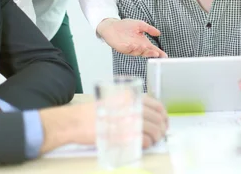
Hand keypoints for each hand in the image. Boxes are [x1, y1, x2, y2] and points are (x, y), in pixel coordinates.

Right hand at [38, 96, 167, 154]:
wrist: (77, 121)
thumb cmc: (93, 113)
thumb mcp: (115, 101)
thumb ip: (130, 105)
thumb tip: (147, 115)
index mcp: (131, 96)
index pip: (157, 105)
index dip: (164, 116)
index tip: (164, 123)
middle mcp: (132, 105)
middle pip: (157, 118)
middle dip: (161, 129)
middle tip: (160, 135)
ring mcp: (129, 119)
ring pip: (153, 129)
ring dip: (156, 137)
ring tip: (152, 141)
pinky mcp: (124, 132)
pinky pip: (144, 139)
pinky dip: (147, 143)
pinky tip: (144, 144)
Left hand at [97, 18, 166, 57]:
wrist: (111, 26)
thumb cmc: (125, 26)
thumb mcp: (139, 25)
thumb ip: (149, 29)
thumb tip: (158, 33)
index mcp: (143, 42)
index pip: (152, 49)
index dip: (159, 52)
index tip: (164, 55)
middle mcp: (137, 47)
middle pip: (146, 52)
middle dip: (151, 53)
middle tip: (156, 53)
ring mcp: (129, 48)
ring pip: (137, 52)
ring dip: (142, 50)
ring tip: (146, 47)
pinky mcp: (122, 48)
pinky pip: (127, 50)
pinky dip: (131, 48)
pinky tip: (134, 45)